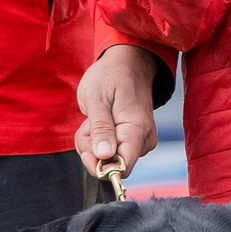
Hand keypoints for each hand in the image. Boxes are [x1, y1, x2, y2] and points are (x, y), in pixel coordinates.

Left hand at [77, 45, 162, 181]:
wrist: (126, 65)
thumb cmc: (110, 77)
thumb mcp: (97, 98)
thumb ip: (101, 128)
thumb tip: (105, 156)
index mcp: (136, 130)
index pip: (123, 167)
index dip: (101, 166)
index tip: (87, 153)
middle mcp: (143, 140)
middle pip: (110, 164)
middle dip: (91, 148)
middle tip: (88, 123)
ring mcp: (139, 141)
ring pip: (106, 158)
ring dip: (91, 141)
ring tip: (94, 118)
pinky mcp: (132, 141)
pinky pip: (108, 151)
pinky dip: (96, 139)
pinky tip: (98, 121)